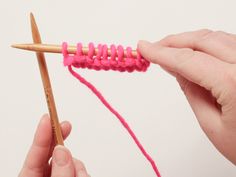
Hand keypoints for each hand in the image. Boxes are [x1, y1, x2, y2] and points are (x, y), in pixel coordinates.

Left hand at [18, 114, 89, 176]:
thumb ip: (59, 173)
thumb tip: (62, 151)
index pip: (35, 154)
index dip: (42, 134)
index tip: (47, 117)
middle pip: (53, 153)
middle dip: (61, 140)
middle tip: (67, 125)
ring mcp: (60, 176)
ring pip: (71, 161)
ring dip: (78, 165)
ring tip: (81, 176)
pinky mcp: (73, 176)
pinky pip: (80, 169)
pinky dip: (83, 172)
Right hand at [138, 29, 235, 164]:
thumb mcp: (212, 124)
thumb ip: (191, 91)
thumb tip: (173, 67)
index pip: (188, 60)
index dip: (161, 53)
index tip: (144, 48)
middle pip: (203, 40)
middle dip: (173, 42)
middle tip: (153, 47)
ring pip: (216, 38)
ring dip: (189, 41)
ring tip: (169, 51)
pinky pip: (228, 44)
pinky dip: (206, 45)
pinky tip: (193, 52)